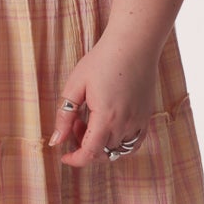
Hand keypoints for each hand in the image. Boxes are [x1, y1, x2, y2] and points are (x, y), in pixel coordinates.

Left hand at [47, 32, 159, 167]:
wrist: (134, 44)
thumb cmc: (102, 60)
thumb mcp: (75, 85)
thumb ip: (65, 116)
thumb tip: (56, 140)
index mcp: (106, 118)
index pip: (90, 153)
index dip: (76, 159)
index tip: (64, 156)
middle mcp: (125, 124)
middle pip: (103, 152)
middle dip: (84, 145)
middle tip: (76, 123)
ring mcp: (139, 121)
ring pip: (118, 149)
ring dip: (101, 144)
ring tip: (92, 120)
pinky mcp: (146, 116)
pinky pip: (135, 142)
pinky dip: (121, 143)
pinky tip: (111, 126)